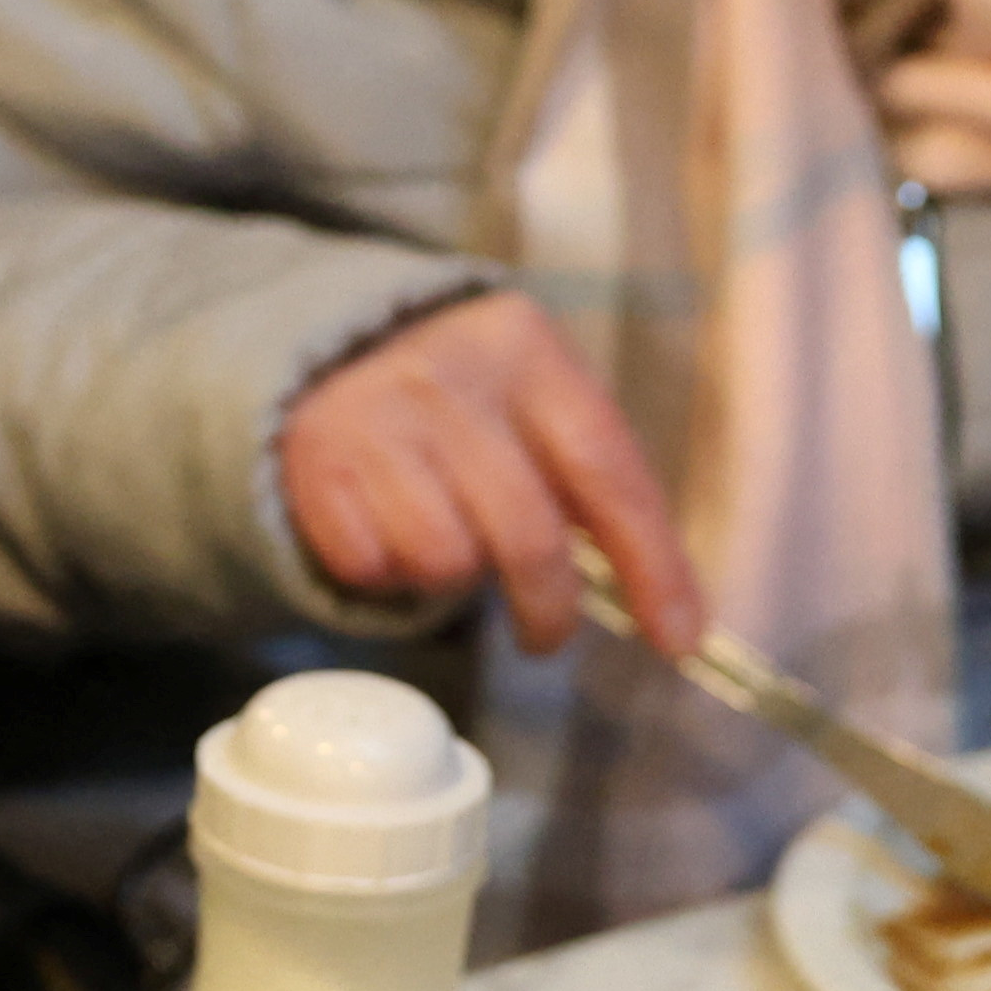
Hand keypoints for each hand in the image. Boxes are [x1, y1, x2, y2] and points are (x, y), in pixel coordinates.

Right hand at [275, 293, 701, 655]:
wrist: (335, 352)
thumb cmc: (470, 404)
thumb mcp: (539, 408)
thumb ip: (595, 485)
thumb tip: (675, 616)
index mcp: (528, 351)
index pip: (606, 470)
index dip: (650, 564)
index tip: (677, 639)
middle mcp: (448, 375)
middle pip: (527, 534)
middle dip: (547, 607)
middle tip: (545, 637)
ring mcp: (373, 415)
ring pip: (443, 559)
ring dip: (452, 577)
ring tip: (445, 542)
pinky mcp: (313, 460)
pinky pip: (370, 565)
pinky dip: (386, 571)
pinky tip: (386, 530)